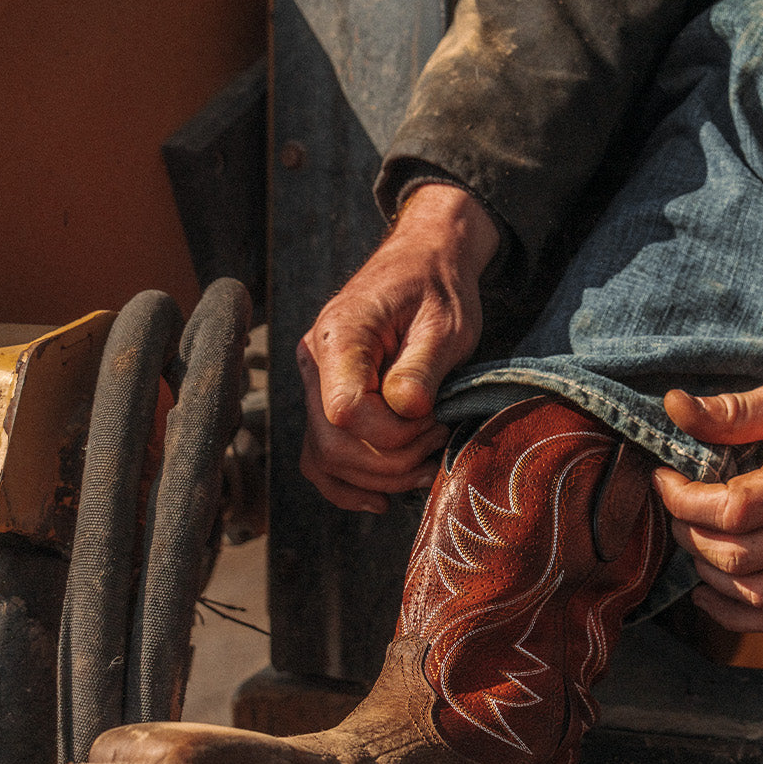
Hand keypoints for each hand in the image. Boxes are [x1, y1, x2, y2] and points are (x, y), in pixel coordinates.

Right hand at [297, 183, 499, 511]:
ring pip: (327, 459)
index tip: (434, 419)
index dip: (392, 433)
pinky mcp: (325, 403)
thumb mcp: (446, 323)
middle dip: (393, 461)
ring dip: (380, 477)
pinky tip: (382, 498)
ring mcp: (316, 385)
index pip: (345, 411)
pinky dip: (348, 486)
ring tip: (425, 464)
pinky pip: (321, 460)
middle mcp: (316, 362)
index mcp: (340, 334)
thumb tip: (405, 409)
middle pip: (333, 444)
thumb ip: (423, 367)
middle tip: (438, 442)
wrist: (425, 265)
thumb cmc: (439, 289)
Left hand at [651, 353, 762, 632]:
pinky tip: (708, 592)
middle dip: (690, 533)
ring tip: (695, 537)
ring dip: (708, 572)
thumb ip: (731, 411)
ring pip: (753, 592)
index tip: (667, 478)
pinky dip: (736, 616)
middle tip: (679, 505)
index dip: (686, 500)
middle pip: (737, 555)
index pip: (736, 510)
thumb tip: (673, 406)